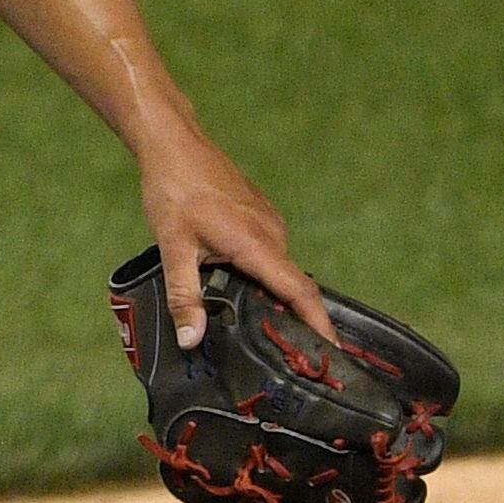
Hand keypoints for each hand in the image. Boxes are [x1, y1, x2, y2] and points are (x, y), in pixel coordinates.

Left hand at [135, 125, 332, 350]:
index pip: (299, 291)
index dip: (317, 324)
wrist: (175, 145)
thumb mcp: (173, 248)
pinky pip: (269, 254)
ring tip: (261, 332)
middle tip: (288, 357)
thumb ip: (184, 296)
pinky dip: (263, 276)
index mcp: (257, 243)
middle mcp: (272, 233)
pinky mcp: (260, 216)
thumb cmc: (174, 191)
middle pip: (291, 286)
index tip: (331, 352)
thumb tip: (191, 340)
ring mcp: (268, 222)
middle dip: (294, 320)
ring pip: (278, 270)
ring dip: (273, 297)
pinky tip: (241, 292)